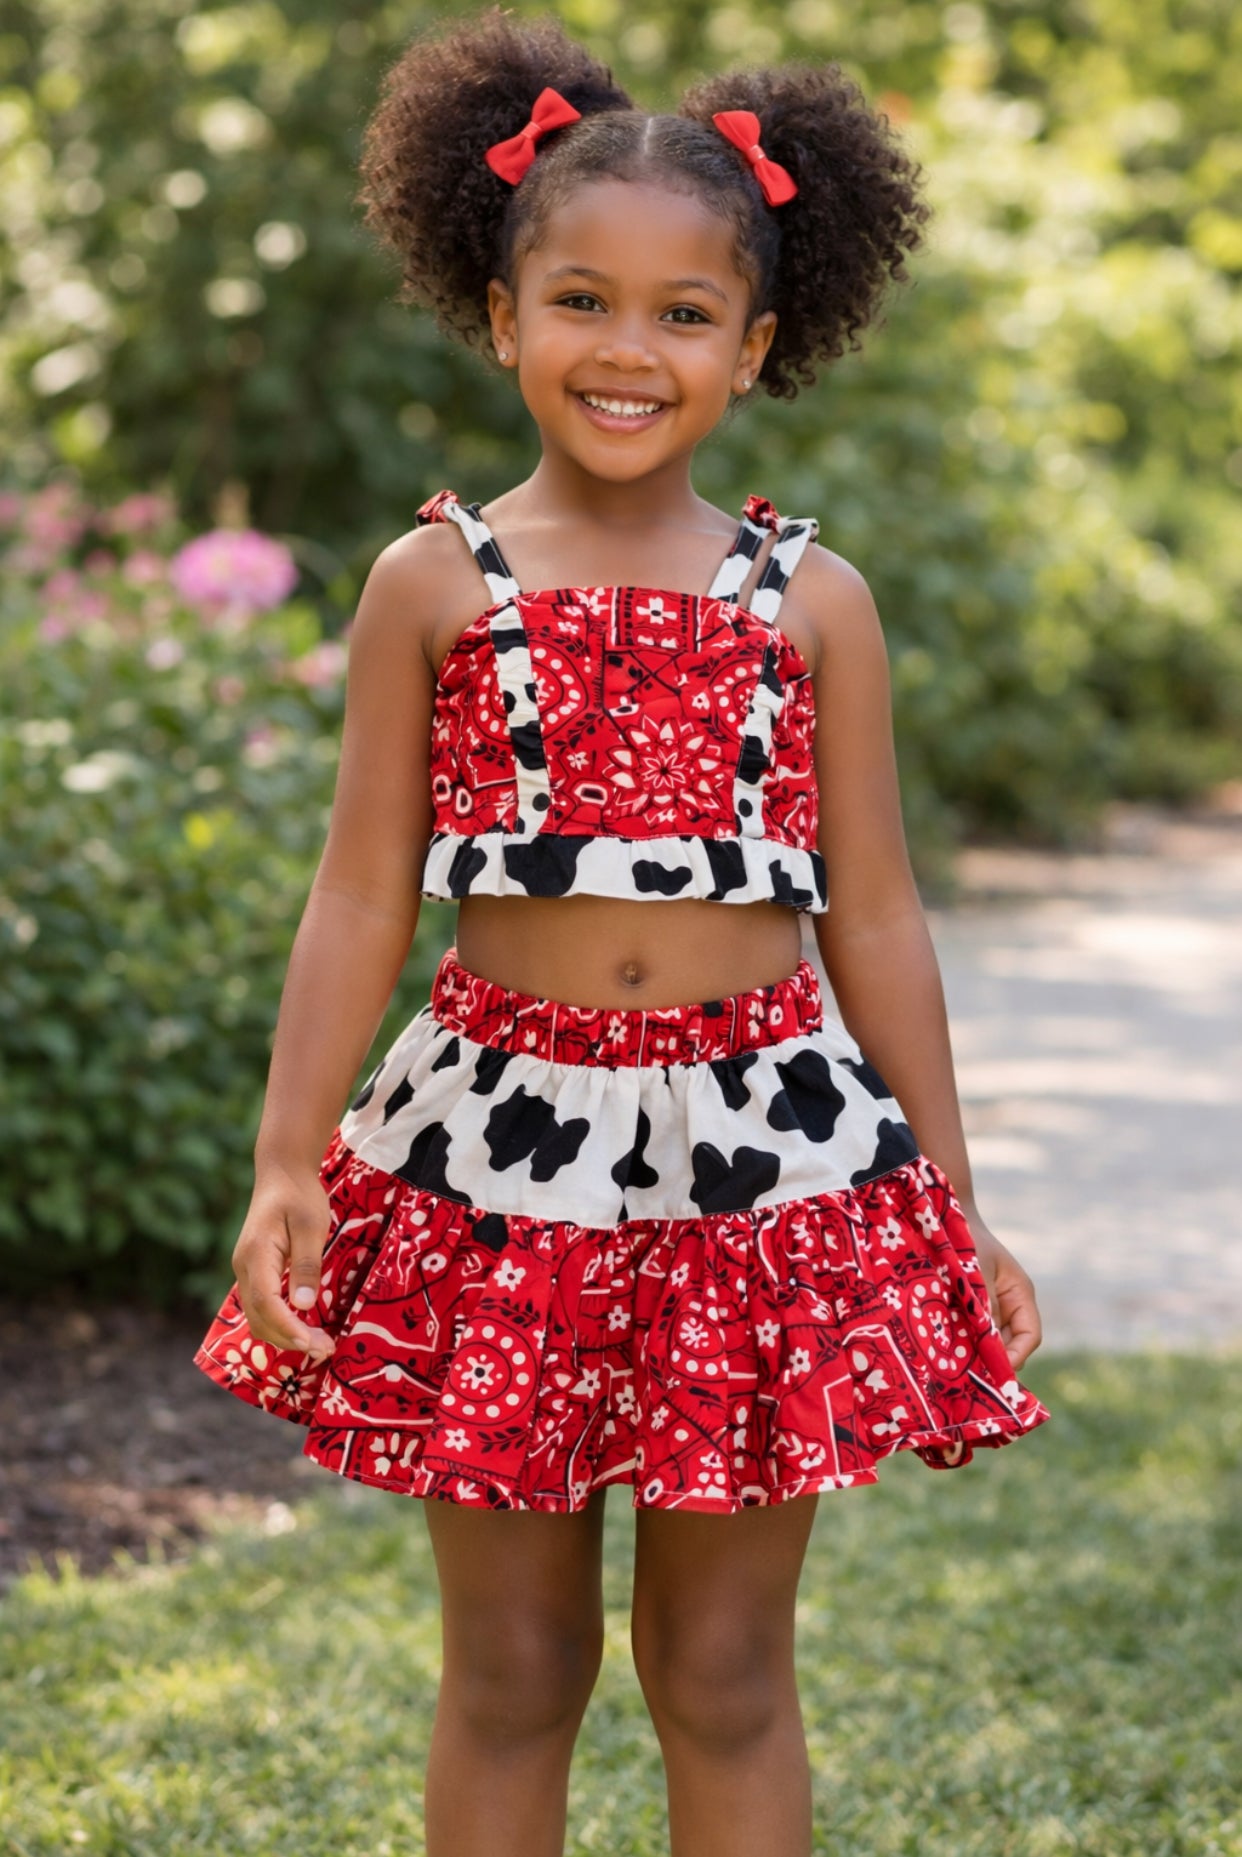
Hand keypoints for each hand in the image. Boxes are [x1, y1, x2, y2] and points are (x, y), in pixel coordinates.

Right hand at [231, 1164, 336, 1362]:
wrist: (281, 1172)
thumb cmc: (299, 1195)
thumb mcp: (312, 1225)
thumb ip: (307, 1264)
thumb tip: (304, 1305)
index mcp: (256, 1254)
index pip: (266, 1303)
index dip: (288, 1328)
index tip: (313, 1343)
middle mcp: (244, 1267)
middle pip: (259, 1317)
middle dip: (290, 1339)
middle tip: (325, 1350)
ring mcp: (246, 1270)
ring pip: (258, 1316)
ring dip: (284, 1335)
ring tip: (318, 1345)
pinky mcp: (254, 1272)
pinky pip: (262, 1306)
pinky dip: (280, 1323)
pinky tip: (303, 1328)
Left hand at [960, 1205, 1042, 1373]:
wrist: (947, 1218)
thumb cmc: (967, 1239)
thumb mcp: (976, 1270)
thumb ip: (984, 1304)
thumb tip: (988, 1341)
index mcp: (1020, 1294)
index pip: (1029, 1336)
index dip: (1015, 1356)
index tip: (994, 1370)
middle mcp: (1009, 1304)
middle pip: (1009, 1344)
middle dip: (992, 1358)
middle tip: (968, 1375)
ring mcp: (990, 1307)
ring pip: (989, 1340)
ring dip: (975, 1350)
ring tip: (954, 1363)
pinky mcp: (970, 1308)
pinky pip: (971, 1330)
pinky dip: (962, 1339)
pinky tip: (943, 1346)